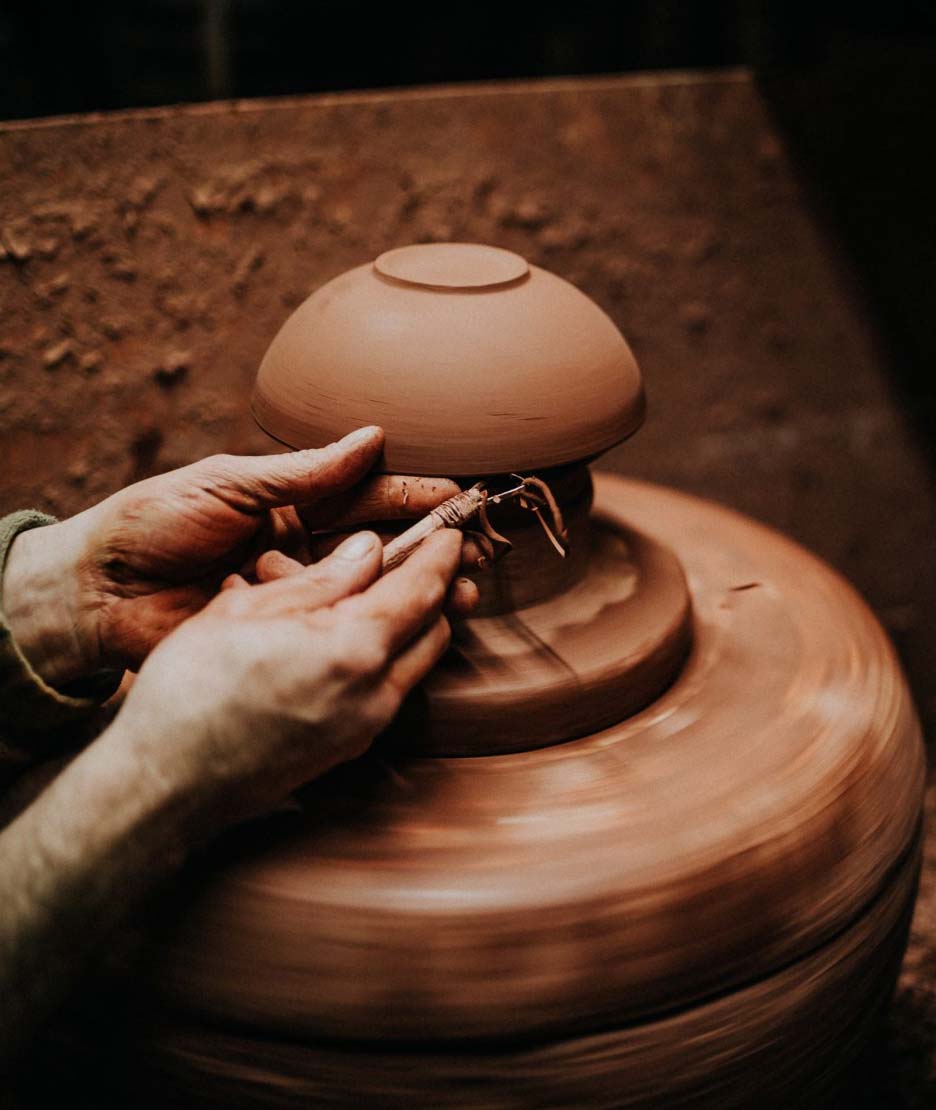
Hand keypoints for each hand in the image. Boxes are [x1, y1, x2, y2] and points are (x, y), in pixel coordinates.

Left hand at [1, 427, 471, 686]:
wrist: (97, 591)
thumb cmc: (154, 522)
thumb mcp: (230, 483)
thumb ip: (303, 471)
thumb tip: (372, 438)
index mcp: (291, 503)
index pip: (368, 496)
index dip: (415, 497)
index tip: (461, 499)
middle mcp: (302, 547)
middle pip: (381, 546)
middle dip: (430, 549)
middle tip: (475, 555)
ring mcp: (294, 593)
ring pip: (368, 589)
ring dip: (415, 589)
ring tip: (460, 593)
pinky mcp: (282, 633)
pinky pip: (336, 626)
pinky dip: (372, 624)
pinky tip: (408, 624)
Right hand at [108, 528, 465, 829]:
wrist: (165, 783)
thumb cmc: (192, 690)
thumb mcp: (247, 611)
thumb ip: (320, 579)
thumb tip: (369, 550)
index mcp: (353, 649)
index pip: (422, 590)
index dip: (441, 555)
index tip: (453, 532)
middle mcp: (375, 694)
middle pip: (436, 629)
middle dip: (442, 589)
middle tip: (436, 557)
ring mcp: (366, 729)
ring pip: (418, 664)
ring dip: (420, 625)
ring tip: (399, 592)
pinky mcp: (349, 749)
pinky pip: (393, 691)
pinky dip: (393, 656)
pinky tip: (362, 637)